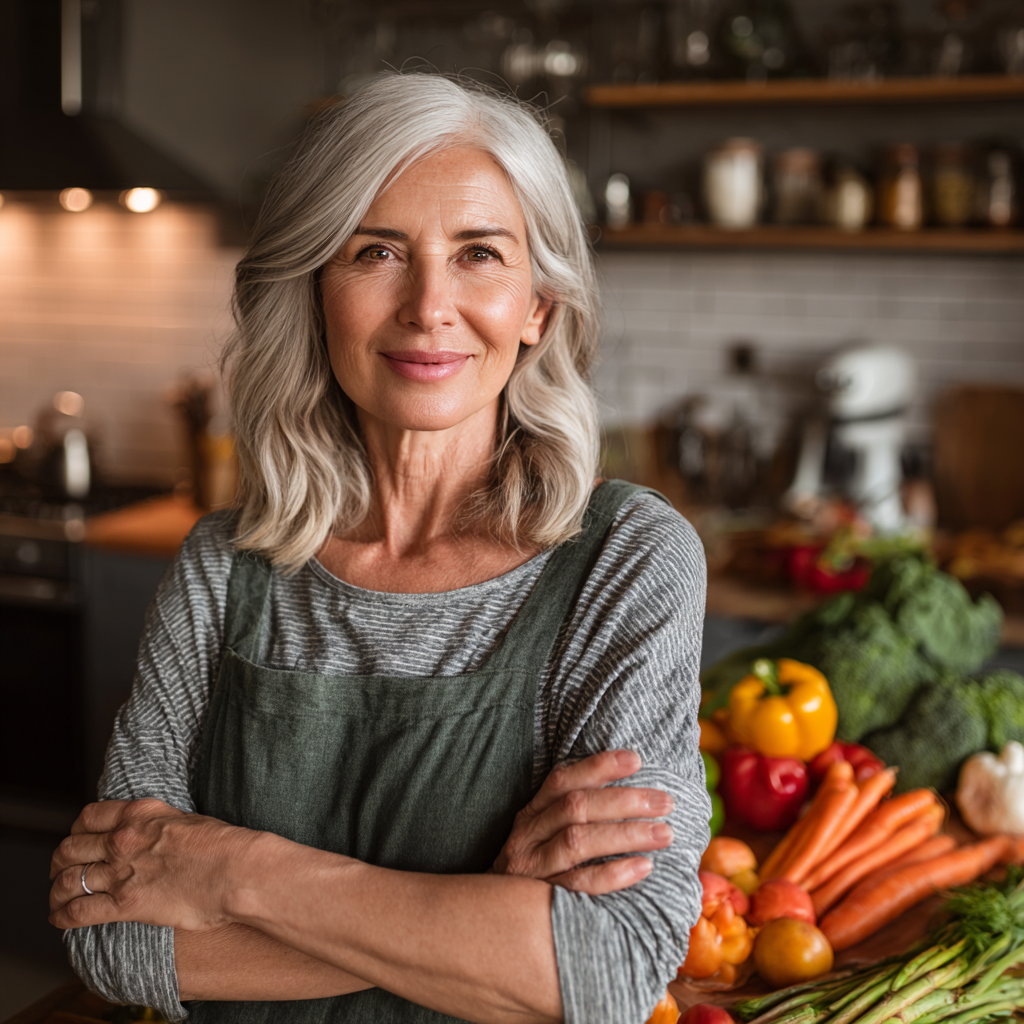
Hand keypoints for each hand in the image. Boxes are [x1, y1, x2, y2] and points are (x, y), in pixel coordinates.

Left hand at [48, 798, 256, 930]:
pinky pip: (78, 911)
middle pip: (71, 848)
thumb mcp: (187, 820)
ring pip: (69, 879)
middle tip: (62, 870)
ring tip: (58, 897)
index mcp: (140, 814)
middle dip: (61, 861)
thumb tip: (155, 838)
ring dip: (57, 890)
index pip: (89, 817)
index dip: (77, 830)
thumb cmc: (223, 846)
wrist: (236, 871)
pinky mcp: (125, 904)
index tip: (79, 839)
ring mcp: (122, 872)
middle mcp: (124, 839)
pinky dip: (62, 916)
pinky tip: (60, 919)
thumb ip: (160, 826)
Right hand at [492, 750, 672, 894]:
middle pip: (575, 807)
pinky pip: (579, 884)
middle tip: (665, 802)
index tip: (635, 760)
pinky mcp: (542, 902)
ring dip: (625, 834)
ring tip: (664, 833)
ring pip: (578, 841)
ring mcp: (532, 870)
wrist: (495, 926)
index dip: (597, 767)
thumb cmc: (535, 876)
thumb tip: (634, 797)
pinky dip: (612, 874)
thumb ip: (577, 819)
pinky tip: (643, 867)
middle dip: (624, 800)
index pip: (562, 781)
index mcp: (531, 815)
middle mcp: (528, 837)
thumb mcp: (543, 840)